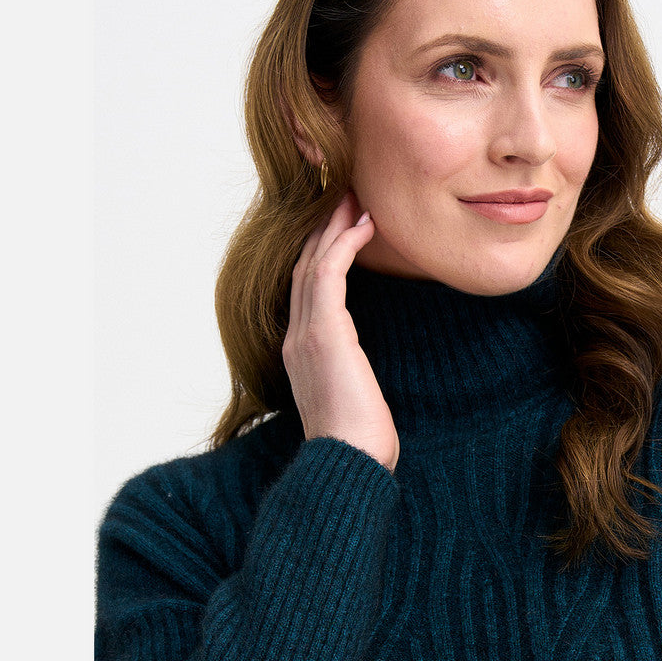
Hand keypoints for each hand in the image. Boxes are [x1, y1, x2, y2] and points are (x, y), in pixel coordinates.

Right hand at [283, 193, 399, 471]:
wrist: (349, 463)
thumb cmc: (359, 443)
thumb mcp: (353, 400)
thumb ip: (352, 377)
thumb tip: (364, 374)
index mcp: (302, 353)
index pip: (307, 291)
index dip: (321, 254)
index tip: (340, 229)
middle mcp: (297, 338)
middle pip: (304, 268)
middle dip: (324, 230)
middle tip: (343, 196)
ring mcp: (306, 334)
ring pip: (313, 263)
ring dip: (333, 227)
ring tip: (353, 197)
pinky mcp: (325, 332)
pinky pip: (328, 273)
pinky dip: (344, 244)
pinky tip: (364, 224)